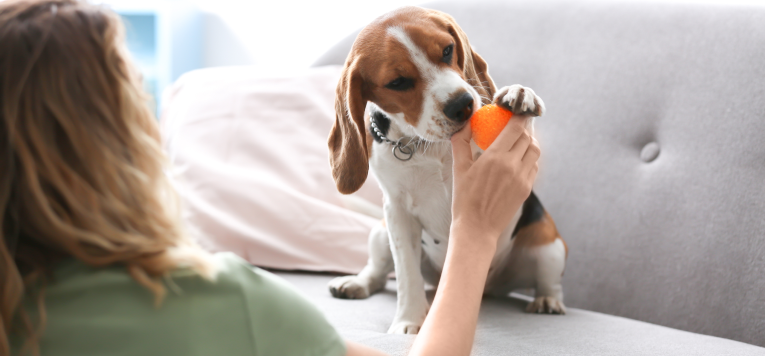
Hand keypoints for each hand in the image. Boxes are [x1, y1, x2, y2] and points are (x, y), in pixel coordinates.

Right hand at [450, 117, 539, 245]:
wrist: (476, 228)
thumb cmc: (464, 198)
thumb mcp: (459, 168)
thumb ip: (461, 142)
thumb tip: (466, 122)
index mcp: (495, 157)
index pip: (515, 128)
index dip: (519, 117)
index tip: (516, 111)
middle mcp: (512, 165)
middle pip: (527, 137)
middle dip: (524, 128)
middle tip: (517, 125)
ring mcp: (522, 178)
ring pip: (535, 151)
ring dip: (529, 142)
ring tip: (520, 141)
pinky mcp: (527, 189)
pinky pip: (534, 167)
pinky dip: (530, 158)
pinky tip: (519, 160)